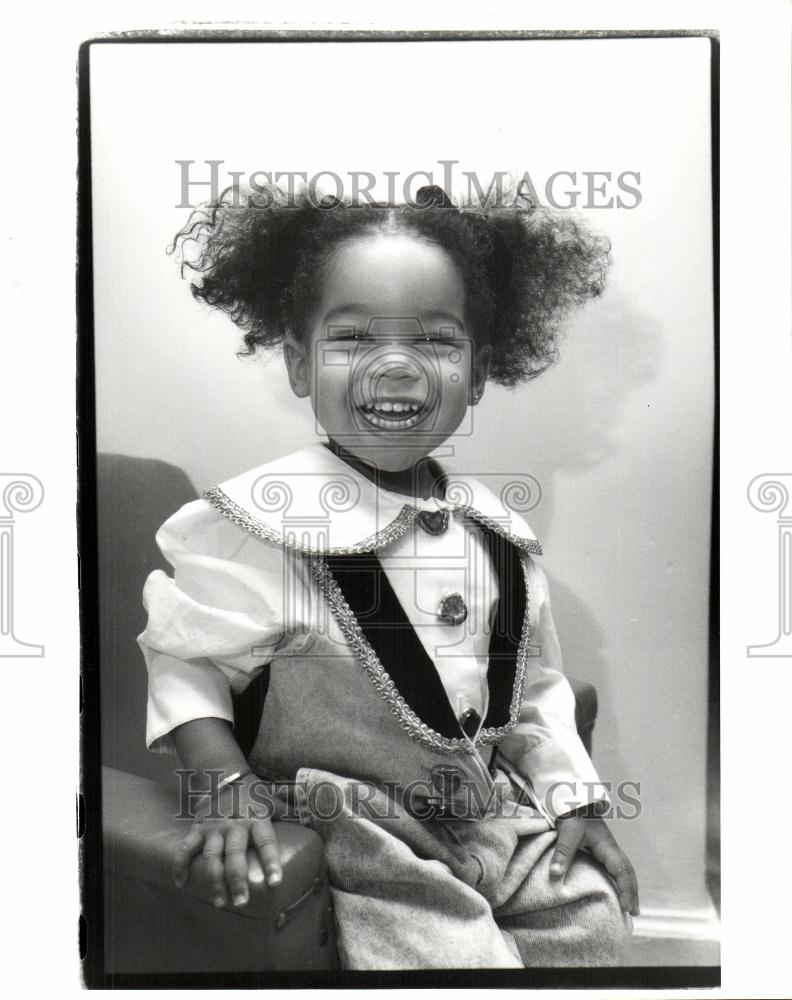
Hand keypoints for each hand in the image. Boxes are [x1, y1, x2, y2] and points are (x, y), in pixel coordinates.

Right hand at [172, 774, 285, 908]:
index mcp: (255, 819)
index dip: (270, 861)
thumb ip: (289, 812)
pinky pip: (186, 848)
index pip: (265, 841)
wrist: (224, 775)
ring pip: (212, 856)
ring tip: (220, 902)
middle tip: (242, 902)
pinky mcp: (197, 829)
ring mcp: (214, 829)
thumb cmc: (253, 794)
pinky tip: (181, 883)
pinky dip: (180, 865)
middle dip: (237, 879)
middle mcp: (234, 826)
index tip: (275, 881)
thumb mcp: (272, 800)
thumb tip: (312, 819)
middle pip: (235, 855)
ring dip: (214, 880)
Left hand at [550, 811, 639, 915]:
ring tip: (631, 907)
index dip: (626, 889)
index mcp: (607, 846)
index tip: (627, 907)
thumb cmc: (573, 815)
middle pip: (628, 872)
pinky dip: (621, 881)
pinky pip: (616, 868)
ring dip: (629, 887)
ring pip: (624, 870)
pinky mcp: (601, 849)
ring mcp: (608, 849)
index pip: (621, 870)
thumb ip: (563, 852)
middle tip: (634, 913)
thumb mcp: (568, 832)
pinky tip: (617, 890)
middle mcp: (611, 849)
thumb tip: (555, 874)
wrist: (572, 800)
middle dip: (632, 892)